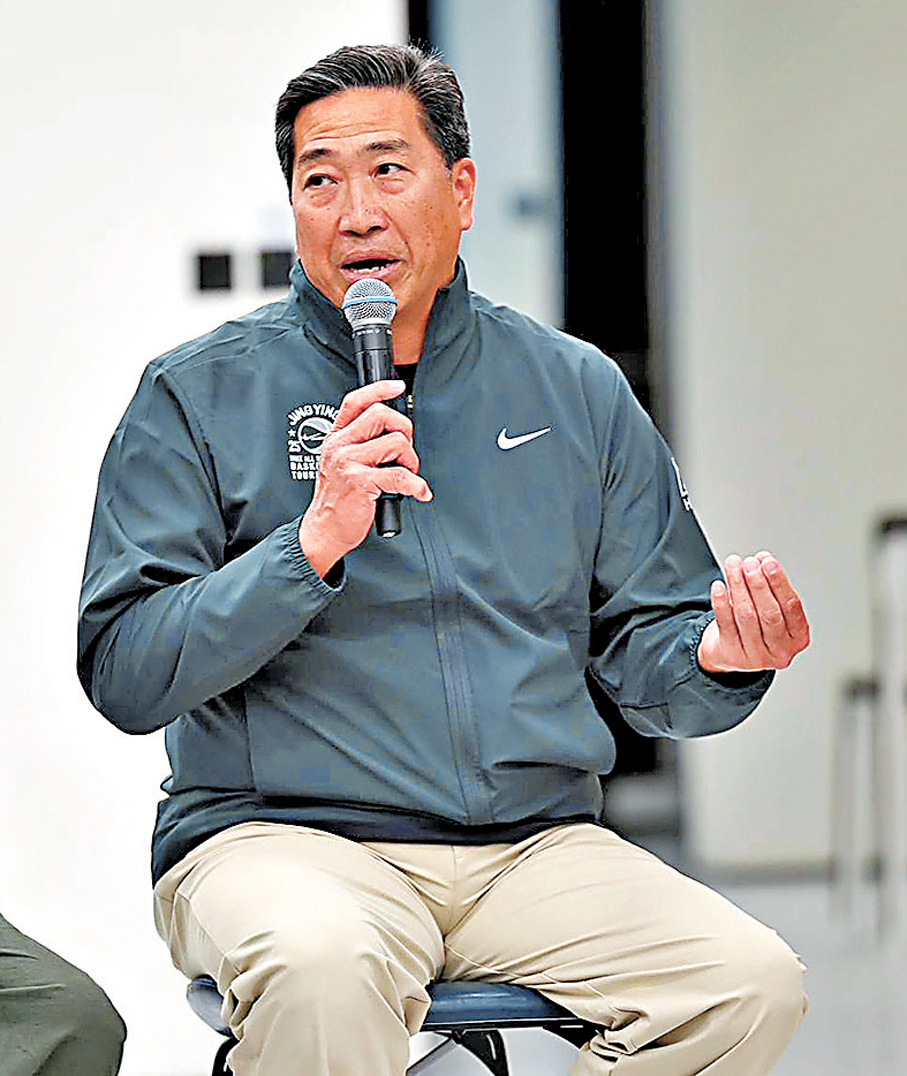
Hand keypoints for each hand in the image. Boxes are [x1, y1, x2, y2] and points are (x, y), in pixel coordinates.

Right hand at [298, 380, 432, 576]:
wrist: (325, 529)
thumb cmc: (338, 498)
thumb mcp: (339, 462)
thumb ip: (358, 442)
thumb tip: (393, 429)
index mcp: (335, 438)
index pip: (355, 401)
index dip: (379, 389)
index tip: (398, 386)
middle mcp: (340, 446)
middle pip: (381, 415)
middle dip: (404, 430)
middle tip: (405, 452)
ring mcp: (348, 463)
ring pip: (396, 442)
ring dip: (410, 460)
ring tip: (406, 474)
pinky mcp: (361, 483)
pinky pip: (400, 476)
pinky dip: (417, 485)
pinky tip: (418, 491)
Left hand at [697, 552, 809, 673]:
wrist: (733, 653)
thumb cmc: (758, 628)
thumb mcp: (773, 609)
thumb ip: (772, 586)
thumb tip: (763, 559)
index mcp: (798, 638)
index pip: (792, 607)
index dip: (779, 582)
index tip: (768, 562)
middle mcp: (780, 651)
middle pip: (769, 612)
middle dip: (758, 584)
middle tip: (749, 563)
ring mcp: (755, 656)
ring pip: (746, 615)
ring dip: (738, 586)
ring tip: (734, 566)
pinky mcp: (731, 654)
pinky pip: (725, 623)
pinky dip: (721, 601)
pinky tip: (719, 585)